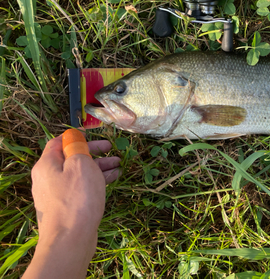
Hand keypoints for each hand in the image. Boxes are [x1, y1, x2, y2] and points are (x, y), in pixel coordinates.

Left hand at [23, 134, 119, 278]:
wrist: (70, 240)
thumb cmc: (76, 199)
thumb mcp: (80, 164)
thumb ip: (78, 147)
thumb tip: (74, 138)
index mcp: (47, 165)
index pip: (58, 142)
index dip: (76, 135)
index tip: (94, 134)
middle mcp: (48, 178)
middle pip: (71, 157)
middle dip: (93, 151)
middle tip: (111, 148)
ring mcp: (57, 194)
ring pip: (79, 173)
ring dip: (98, 166)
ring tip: (118, 164)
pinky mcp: (67, 207)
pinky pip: (82, 187)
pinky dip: (97, 180)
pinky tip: (113, 178)